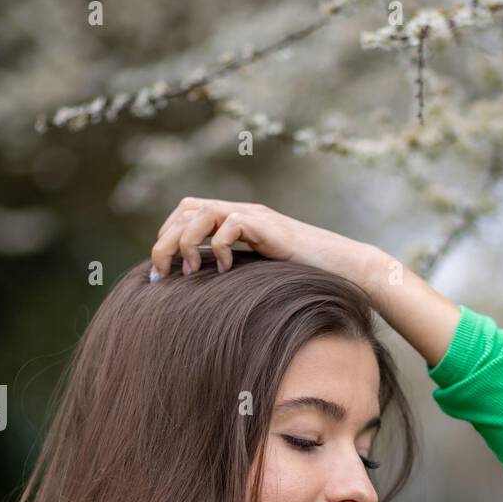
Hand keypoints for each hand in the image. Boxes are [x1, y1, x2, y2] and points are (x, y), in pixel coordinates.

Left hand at [148, 197, 376, 281]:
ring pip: (201, 213)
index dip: (166, 236)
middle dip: (166, 241)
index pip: (185, 212)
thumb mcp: (258, 272)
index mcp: (233, 219)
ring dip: (186, 243)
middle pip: (186, 209)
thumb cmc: (303, 276)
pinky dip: (219, 247)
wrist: (341, 265)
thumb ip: (233, 270)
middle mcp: (240, 211)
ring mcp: (254, 215)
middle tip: (161, 273)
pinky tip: (227, 270)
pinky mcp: (267, 226)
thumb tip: (202, 292)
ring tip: (190, 271)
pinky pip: (230, 225)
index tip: (160, 271)